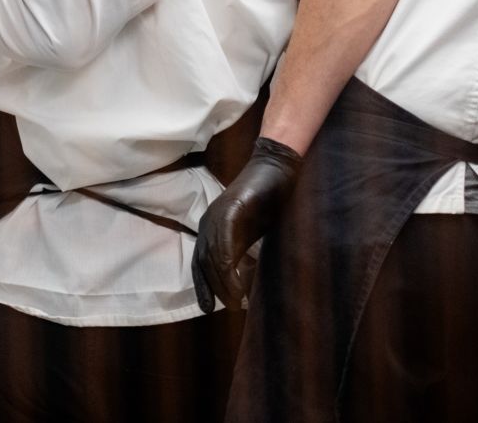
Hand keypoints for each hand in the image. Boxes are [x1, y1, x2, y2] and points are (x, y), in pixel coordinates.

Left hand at [193, 137, 302, 312]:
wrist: (277, 169)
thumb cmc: (267, 201)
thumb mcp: (250, 232)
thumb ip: (242, 251)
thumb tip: (242, 282)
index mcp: (211, 228)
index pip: (200, 263)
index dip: (203, 287)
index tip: (208, 308)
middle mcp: (209, 221)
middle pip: (204, 263)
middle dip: (214, 288)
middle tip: (231, 307)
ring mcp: (218, 214)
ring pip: (213, 255)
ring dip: (223, 281)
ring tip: (235, 299)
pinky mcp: (231, 208)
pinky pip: (224, 240)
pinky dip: (228, 262)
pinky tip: (237, 279)